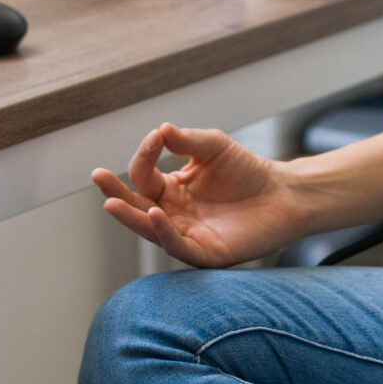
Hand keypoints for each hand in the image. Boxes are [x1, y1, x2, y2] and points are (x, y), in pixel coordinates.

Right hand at [92, 123, 308, 267]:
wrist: (284, 194)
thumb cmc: (248, 171)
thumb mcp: (214, 147)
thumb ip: (187, 141)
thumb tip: (160, 129)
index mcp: (171, 189)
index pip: (144, 175)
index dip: (145, 155)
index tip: (155, 138)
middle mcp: (173, 214)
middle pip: (136, 206)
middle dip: (116, 192)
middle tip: (98, 176)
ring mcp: (187, 235)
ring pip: (150, 229)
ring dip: (130, 217)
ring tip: (111, 203)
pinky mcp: (206, 253)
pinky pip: (178, 247)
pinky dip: (163, 233)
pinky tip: (155, 215)